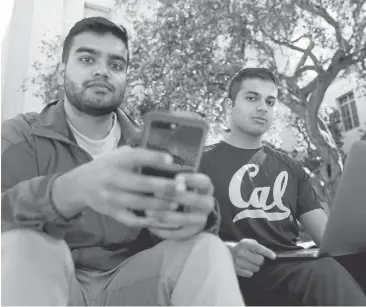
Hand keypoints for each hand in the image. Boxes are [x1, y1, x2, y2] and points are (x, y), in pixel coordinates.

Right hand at [52, 146, 181, 226]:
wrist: (80, 185)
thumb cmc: (106, 167)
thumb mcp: (117, 155)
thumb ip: (136, 154)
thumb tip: (163, 155)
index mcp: (115, 162)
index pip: (135, 157)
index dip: (153, 158)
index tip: (170, 159)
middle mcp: (111, 179)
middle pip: (140, 184)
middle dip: (163, 186)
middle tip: (181, 187)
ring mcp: (111, 198)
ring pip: (139, 203)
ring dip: (159, 205)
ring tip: (176, 204)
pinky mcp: (111, 212)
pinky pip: (131, 219)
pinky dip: (146, 220)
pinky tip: (160, 218)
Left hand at [147, 173, 214, 239]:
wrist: (191, 212)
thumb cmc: (180, 191)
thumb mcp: (181, 182)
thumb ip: (173, 179)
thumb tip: (158, 170)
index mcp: (206, 189)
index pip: (204, 182)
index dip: (191, 179)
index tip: (176, 177)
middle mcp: (207, 204)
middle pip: (195, 200)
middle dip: (175, 196)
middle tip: (156, 192)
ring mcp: (201, 220)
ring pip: (185, 219)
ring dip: (166, 214)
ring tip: (148, 211)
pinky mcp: (192, 232)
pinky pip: (177, 233)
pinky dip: (163, 229)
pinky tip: (149, 224)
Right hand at [228, 239, 275, 277]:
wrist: (221, 253)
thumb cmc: (237, 248)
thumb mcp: (245, 242)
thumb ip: (254, 245)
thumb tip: (265, 253)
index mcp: (244, 244)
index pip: (259, 248)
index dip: (267, 252)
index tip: (273, 257)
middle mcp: (240, 252)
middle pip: (260, 261)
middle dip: (259, 260)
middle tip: (253, 258)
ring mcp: (238, 262)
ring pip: (256, 268)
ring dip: (254, 266)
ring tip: (247, 262)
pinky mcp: (236, 270)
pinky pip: (250, 274)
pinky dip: (249, 271)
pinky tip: (244, 267)